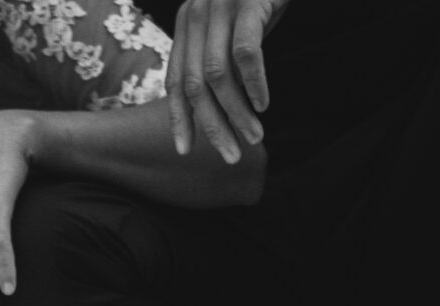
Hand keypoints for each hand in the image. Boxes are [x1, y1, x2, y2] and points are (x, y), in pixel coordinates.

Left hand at [167, 0, 289, 162]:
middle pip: (195, 87)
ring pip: (218, 77)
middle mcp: (195, 16)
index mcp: (185, 25)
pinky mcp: (248, 3)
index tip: (184, 151)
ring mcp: (219, 8)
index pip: (175, 82)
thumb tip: (218, 109)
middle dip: (212, 128)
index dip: (178, 120)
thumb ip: (220, 60)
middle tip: (231, 157)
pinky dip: (254, 84)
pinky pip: (246, 54)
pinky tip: (264, 104)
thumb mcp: (231, 28)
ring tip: (255, 137)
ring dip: (236, 113)